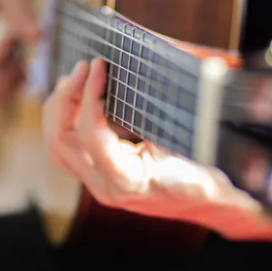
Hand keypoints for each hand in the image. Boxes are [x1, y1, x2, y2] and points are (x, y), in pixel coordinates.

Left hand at [43, 59, 271, 245]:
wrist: (213, 204)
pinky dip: (68, 120)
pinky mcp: (101, 177)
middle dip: (65, 99)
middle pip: (61, 141)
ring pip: (58, 147)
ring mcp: (100, 184)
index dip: (90, 96)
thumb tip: (157, 69)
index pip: (92, 135)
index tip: (99, 66)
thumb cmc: (208, 174)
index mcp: (128, 181)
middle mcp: (106, 187)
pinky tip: (79, 99)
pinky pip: (70, 150)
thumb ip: (167, 113)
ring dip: (60, 110)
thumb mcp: (192, 142)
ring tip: (75, 79)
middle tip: (83, 68)